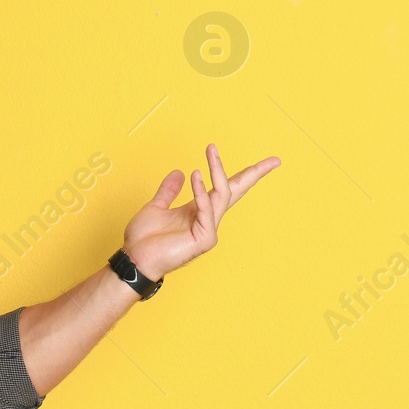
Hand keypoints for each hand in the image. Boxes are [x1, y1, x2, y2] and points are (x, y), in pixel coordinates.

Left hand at [121, 144, 279, 280]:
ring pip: (222, 194)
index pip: (225, 188)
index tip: (264, 163)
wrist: (134, 259)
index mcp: (199, 210)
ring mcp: (208, 229)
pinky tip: (196, 175)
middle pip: (236, 192)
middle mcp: (208, 219)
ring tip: (211, 149)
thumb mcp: (156, 207)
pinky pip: (206, 210)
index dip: (243, 175)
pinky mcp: (204, 239)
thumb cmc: (144, 239)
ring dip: (217, 170)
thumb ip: (168, 191)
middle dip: (255, 175)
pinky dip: (202, 191)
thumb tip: (179, 171)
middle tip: (274, 161)